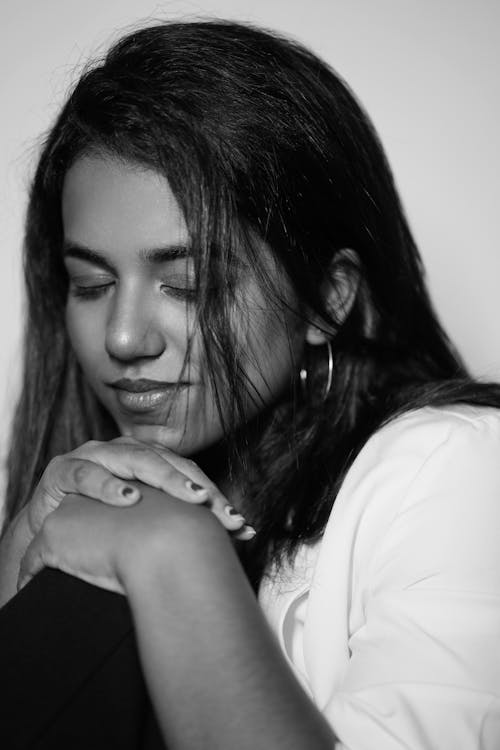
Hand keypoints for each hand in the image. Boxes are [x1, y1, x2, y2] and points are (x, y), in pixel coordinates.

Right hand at [24, 436, 254, 544]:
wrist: (46, 532)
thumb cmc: (99, 526)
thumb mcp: (143, 524)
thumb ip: (182, 522)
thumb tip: (244, 536)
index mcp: (145, 460)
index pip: (187, 472)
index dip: (213, 495)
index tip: (239, 525)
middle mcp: (122, 452)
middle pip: (167, 462)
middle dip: (196, 486)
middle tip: (220, 510)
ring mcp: (92, 457)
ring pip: (133, 460)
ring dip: (163, 478)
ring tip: (190, 496)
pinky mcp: (61, 471)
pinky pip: (85, 474)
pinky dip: (106, 485)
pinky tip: (127, 498)